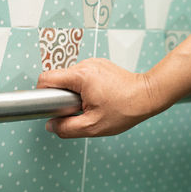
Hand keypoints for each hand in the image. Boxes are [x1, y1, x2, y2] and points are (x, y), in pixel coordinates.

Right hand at [36, 58, 164, 137]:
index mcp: (81, 76)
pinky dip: (83, 87)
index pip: (46, 78)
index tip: (50, 106)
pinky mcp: (99, 65)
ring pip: (70, 78)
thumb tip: (51, 126)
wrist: (148, 95)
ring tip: (89, 103)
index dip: (42, 93)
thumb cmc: (126, 108)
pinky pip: (82, 76)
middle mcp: (85, 65)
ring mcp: (93, 63)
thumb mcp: (93, 126)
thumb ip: (67, 128)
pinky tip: (96, 96)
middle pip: (58, 78)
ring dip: (73, 91)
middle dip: (62, 95)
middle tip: (76, 108)